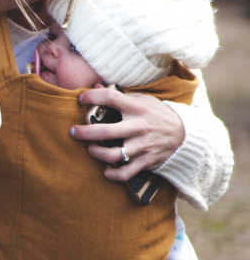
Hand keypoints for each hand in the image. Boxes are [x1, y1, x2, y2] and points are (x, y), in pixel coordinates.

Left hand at [70, 86, 184, 181]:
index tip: (80, 99)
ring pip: (113, 155)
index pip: (111, 98)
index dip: (92, 97)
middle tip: (74, 132)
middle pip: (106, 131)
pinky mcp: (146, 161)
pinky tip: (106, 170)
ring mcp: (142, 146)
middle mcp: (139, 127)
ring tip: (91, 149)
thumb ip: (120, 95)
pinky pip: (125, 173)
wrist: (184, 134)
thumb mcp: (143, 100)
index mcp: (137, 108)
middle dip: (85, 132)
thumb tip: (96, 85)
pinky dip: (112, 174)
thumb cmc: (158, 115)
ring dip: (96, 153)